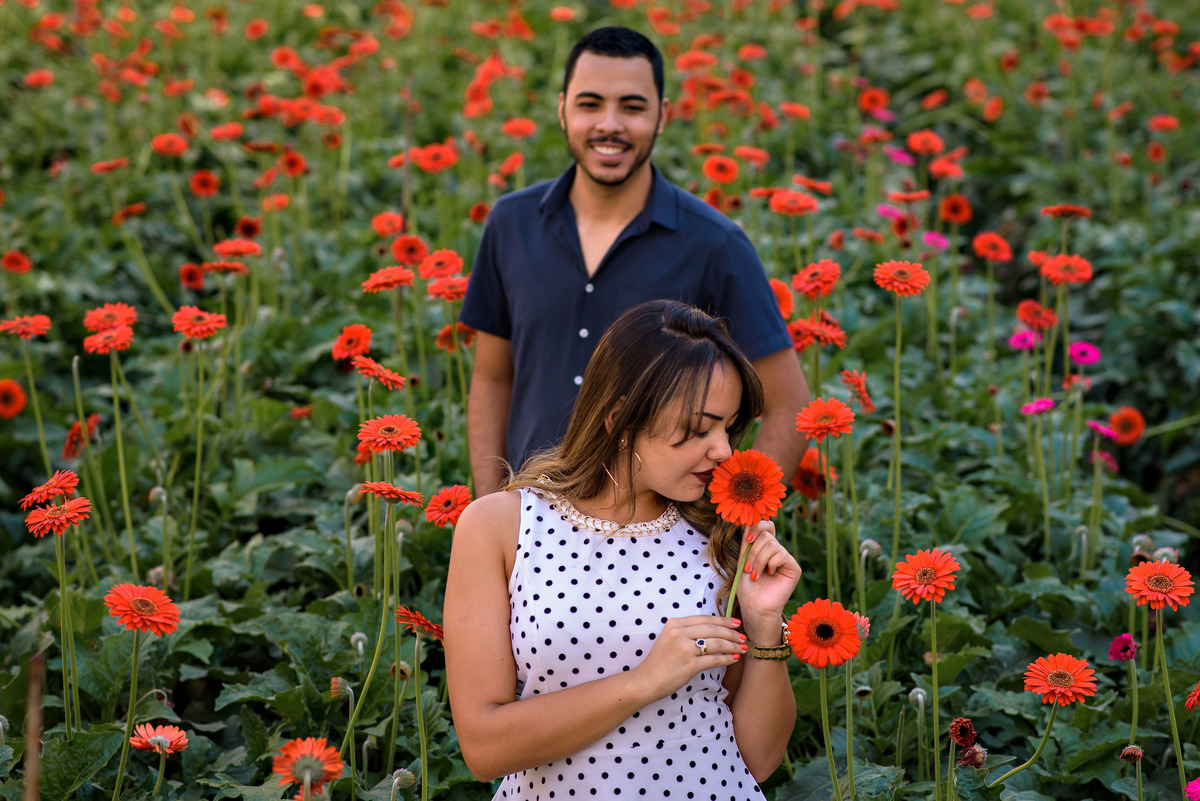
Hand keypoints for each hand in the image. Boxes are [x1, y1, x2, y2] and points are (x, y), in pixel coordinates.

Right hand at [632, 615, 745, 700]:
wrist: (646, 680)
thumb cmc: (659, 661)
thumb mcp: (669, 638)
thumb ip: (686, 631)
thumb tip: (713, 630)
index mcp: (675, 624)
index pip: (705, 619)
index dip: (723, 620)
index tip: (736, 623)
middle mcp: (680, 633)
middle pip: (714, 630)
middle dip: (732, 634)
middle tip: (743, 637)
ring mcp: (684, 648)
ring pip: (716, 644)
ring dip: (733, 646)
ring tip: (742, 649)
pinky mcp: (689, 664)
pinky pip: (714, 660)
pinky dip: (727, 659)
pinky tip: (734, 659)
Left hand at [734, 521, 800, 640]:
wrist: (754, 606)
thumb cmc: (747, 587)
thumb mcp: (744, 559)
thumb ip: (748, 541)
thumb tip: (749, 520)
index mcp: (766, 547)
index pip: (766, 525)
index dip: (755, 527)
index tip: (746, 540)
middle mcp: (778, 550)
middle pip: (766, 533)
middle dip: (752, 551)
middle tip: (748, 568)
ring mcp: (787, 559)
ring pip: (771, 543)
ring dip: (758, 560)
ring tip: (756, 574)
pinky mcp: (794, 568)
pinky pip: (781, 554)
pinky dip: (769, 564)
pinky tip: (769, 575)